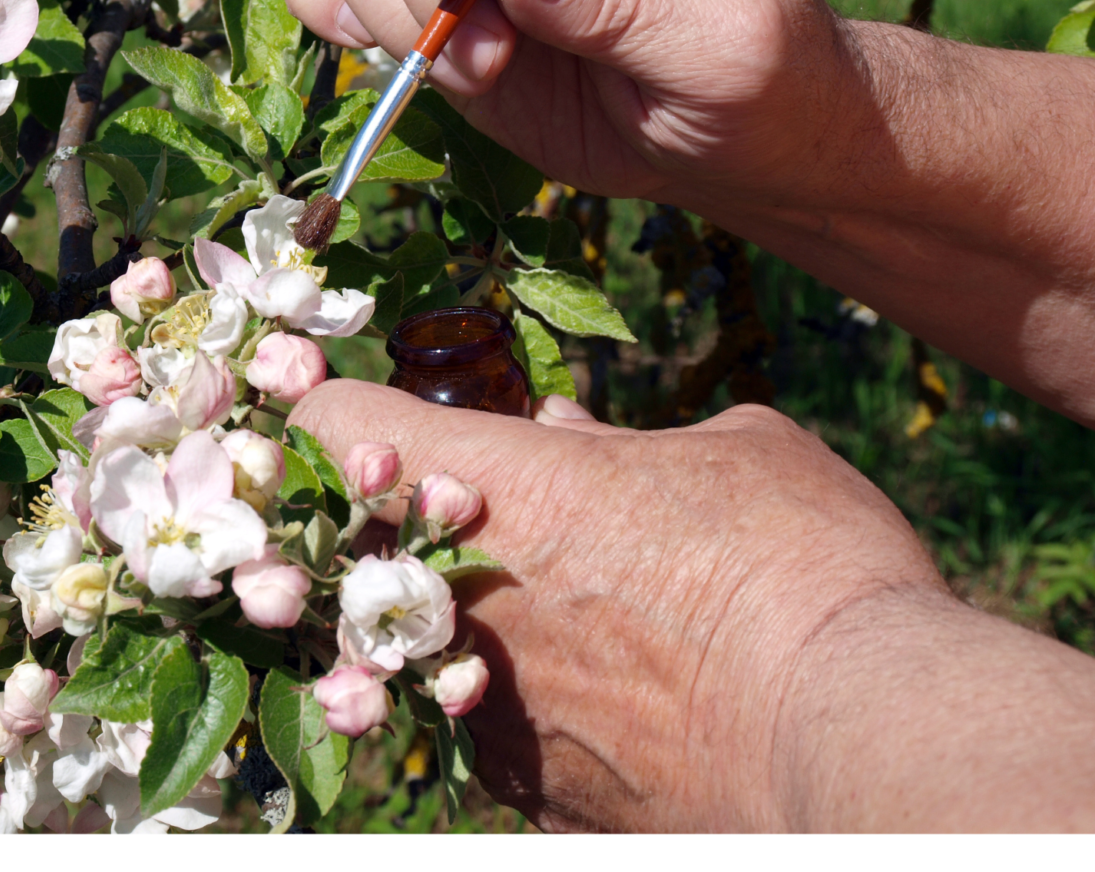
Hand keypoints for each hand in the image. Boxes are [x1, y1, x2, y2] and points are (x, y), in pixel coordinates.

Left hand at [289, 379, 948, 830]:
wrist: (859, 740)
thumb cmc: (803, 564)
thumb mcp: (732, 451)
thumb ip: (620, 439)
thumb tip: (564, 428)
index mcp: (499, 484)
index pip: (335, 421)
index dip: (336, 404)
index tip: (363, 409)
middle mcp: (459, 600)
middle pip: (354, 543)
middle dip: (397, 521)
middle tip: (478, 513)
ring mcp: (484, 708)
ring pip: (422, 641)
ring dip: (469, 616)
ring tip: (582, 615)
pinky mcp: (524, 791)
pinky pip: (491, 724)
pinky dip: (526, 699)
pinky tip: (613, 692)